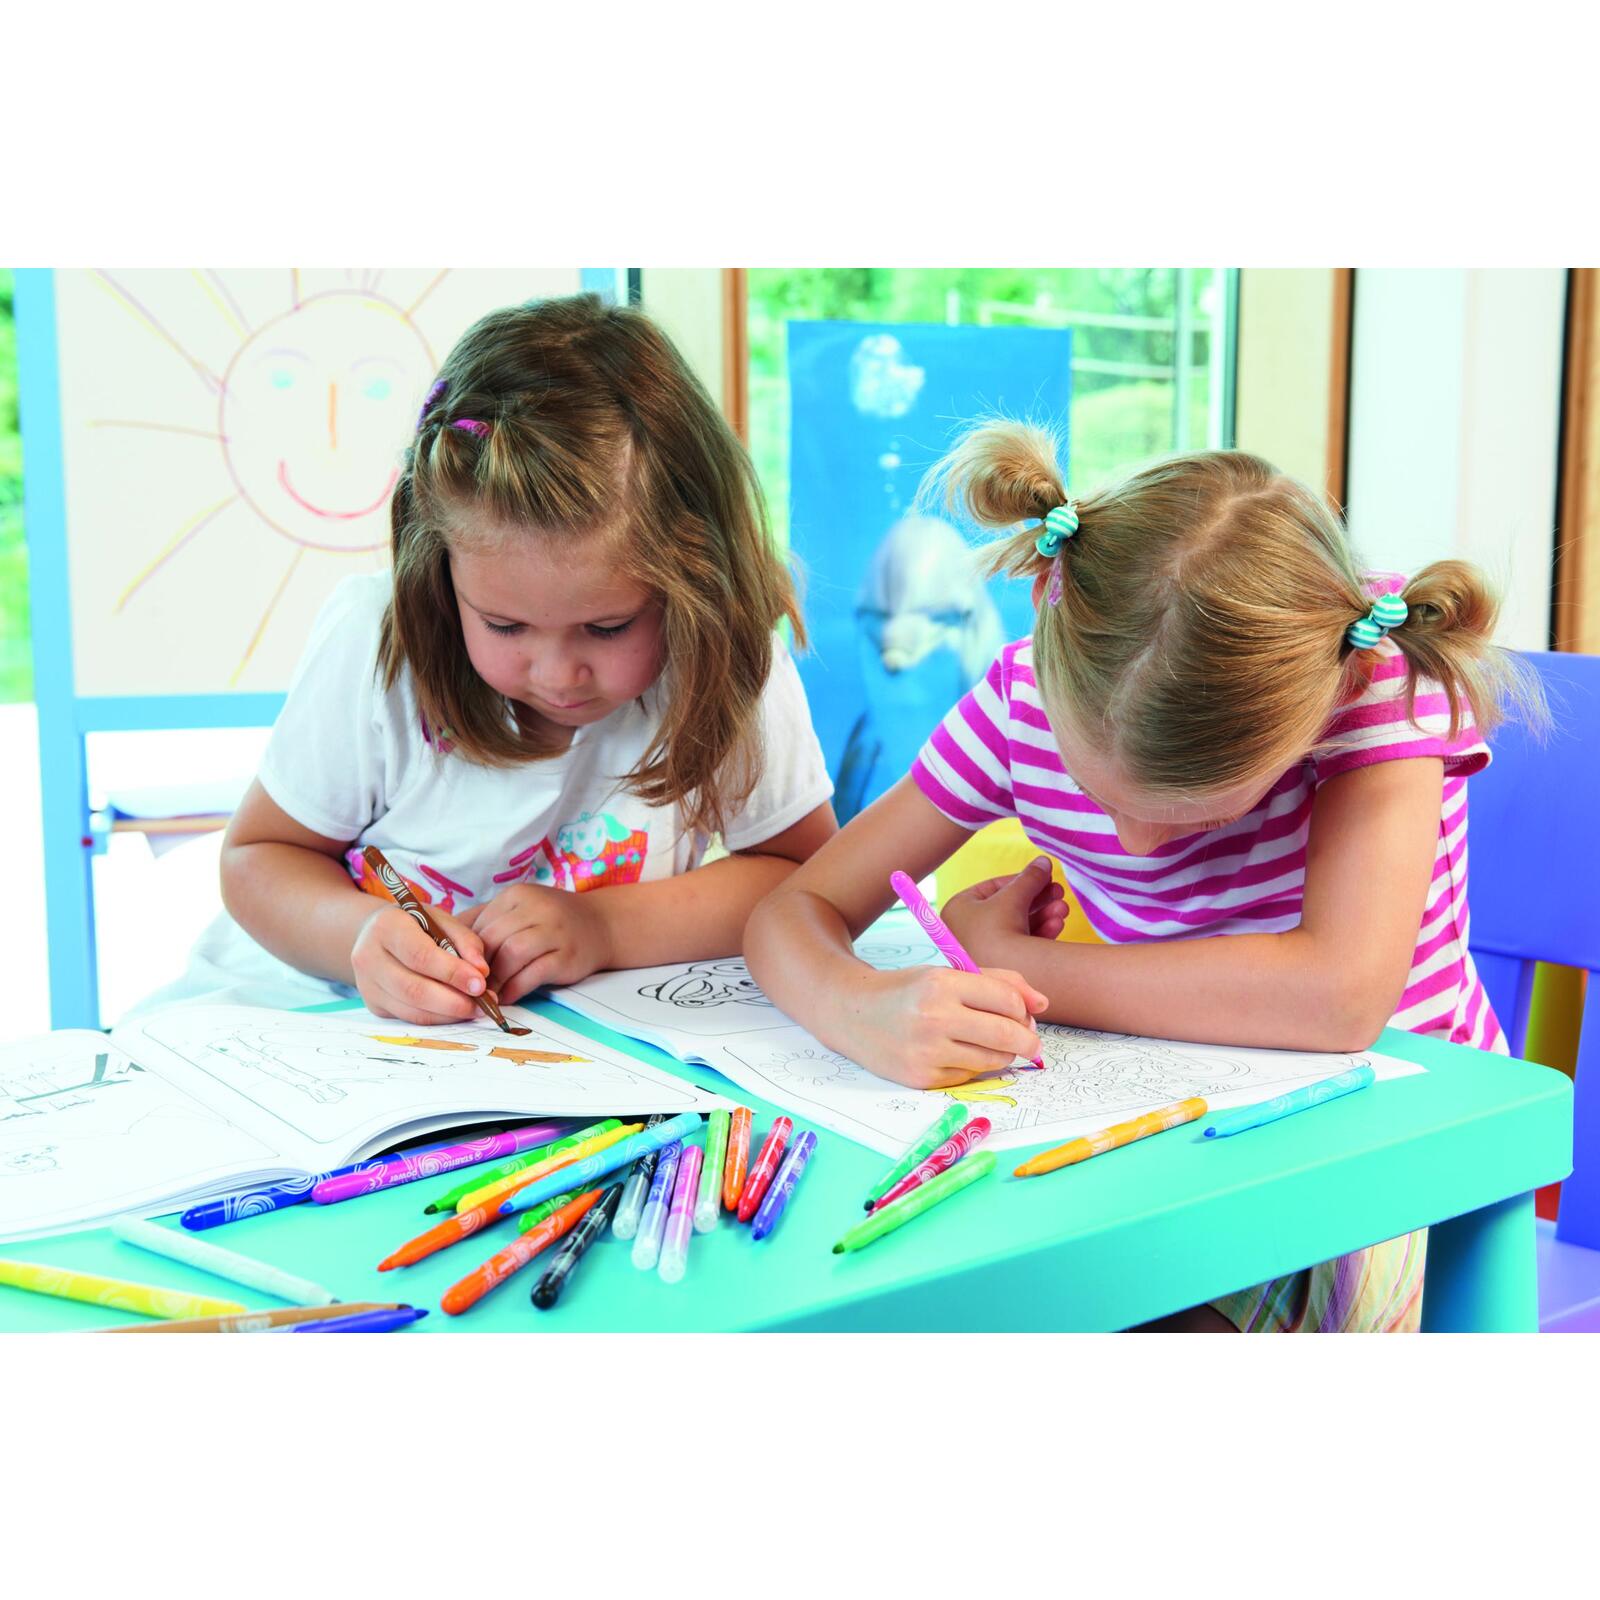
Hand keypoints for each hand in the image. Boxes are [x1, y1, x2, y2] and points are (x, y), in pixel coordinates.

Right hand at [351, 904, 489, 1024]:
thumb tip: (481, 971)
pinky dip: (438, 1018)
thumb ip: (465, 942)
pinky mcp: (374, 1005)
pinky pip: (409, 1018)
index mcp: (386, 926)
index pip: (420, 956)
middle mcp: (368, 957)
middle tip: (484, 1003)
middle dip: (454, 1001)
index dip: (452, 973)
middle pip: (414, 989)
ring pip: (412, 1010)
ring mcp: (367, 985)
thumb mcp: (441, 920)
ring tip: (476, 1009)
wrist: (377, 935)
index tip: (481, 984)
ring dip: (449, 1014)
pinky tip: (457, 1012)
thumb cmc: (416, 925)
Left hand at [462, 884, 613, 1001]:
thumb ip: (485, 922)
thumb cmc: (551, 921)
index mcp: (516, 896)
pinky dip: (516, 989)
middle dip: (477, 967)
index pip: (479, 924)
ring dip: (495, 979)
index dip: (464, 951)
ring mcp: (554, 930)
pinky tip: (508, 997)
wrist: (602, 924)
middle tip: (468, 987)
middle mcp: (536, 908)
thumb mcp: (519, 911)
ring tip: (487, 994)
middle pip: (493, 939)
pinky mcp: (568, 955)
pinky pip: (534, 974)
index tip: (457, 971)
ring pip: (512, 954)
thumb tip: (443, 945)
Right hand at [841, 963, 1048, 1089]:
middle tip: (1031, 1043)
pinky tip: (960, 1054)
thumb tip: (1042, 1003)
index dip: (1024, 1010)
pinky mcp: (921, 1078)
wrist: (852, 1013)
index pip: (1006, 1000)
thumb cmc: (907, 991)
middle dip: (1028, 1041)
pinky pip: (969, 1076)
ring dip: (1003, 1055)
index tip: (1025, 1015)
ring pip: (993, 1060)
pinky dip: (974, 1067)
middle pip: (1006, 1034)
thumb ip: (998, 982)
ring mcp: (927, 1052)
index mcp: (942, 984)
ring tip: (992, 1044)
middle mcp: (934, 1018)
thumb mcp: (947, 974)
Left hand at [941, 856, 1067, 960]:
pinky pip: (1020, 945)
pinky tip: (1058, 925)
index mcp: (958, 909)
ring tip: (1064, 909)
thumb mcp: (1014, 896)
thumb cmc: (998, 930)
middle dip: (1038, 899)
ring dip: (1043, 915)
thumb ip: (1030, 877)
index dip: (1020, 880)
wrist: (1003, 975)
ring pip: (1017, 926)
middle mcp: (966, 930)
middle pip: (1008, 907)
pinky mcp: (1000, 967)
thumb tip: (1043, 861)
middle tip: (1059, 892)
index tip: (1042, 876)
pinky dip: (1039, 934)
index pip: (991, 888)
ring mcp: (982, 950)